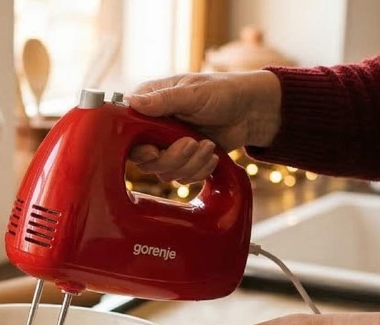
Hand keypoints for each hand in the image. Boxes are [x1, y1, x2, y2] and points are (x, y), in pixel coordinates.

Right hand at [125, 71, 281, 182]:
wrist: (251, 111)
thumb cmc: (223, 91)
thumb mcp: (193, 92)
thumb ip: (163, 100)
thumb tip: (131, 101)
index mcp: (150, 105)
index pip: (128, 133)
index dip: (138, 148)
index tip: (153, 151)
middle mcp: (154, 128)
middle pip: (145, 160)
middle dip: (172, 157)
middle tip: (192, 143)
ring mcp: (168, 146)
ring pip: (164, 172)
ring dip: (190, 163)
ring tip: (208, 145)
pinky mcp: (184, 160)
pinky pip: (182, 177)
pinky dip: (200, 170)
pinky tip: (212, 154)